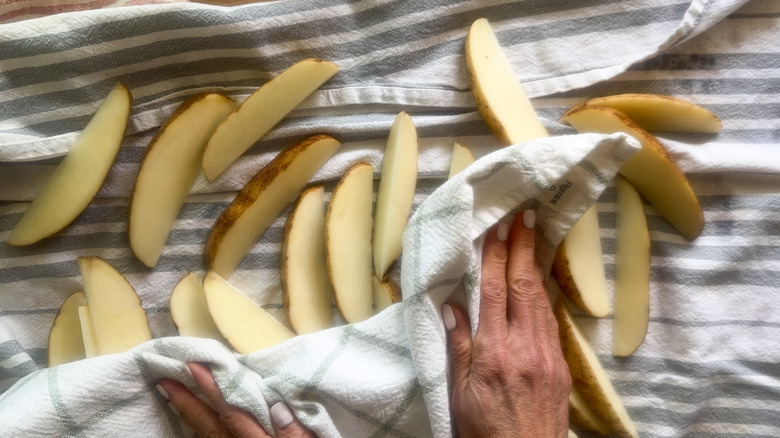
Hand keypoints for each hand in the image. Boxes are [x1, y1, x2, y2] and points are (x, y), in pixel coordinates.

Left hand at [157, 362, 314, 437]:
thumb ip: (295, 434)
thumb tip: (277, 407)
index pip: (234, 414)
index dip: (213, 389)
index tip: (195, 367)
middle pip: (211, 428)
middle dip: (189, 404)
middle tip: (166, 381)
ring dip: (191, 418)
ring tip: (174, 398)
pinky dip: (202, 436)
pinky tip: (196, 428)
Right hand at [443, 210, 570, 436]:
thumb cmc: (484, 430)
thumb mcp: (459, 393)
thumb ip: (459, 348)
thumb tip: (453, 308)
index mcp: (494, 352)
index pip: (495, 291)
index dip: (497, 256)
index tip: (500, 229)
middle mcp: (524, 347)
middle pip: (523, 286)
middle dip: (523, 248)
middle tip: (526, 217)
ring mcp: (547, 355)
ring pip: (542, 300)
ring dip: (536, 265)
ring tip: (534, 238)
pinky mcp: (561, 366)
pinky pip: (552, 321)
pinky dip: (546, 294)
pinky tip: (542, 281)